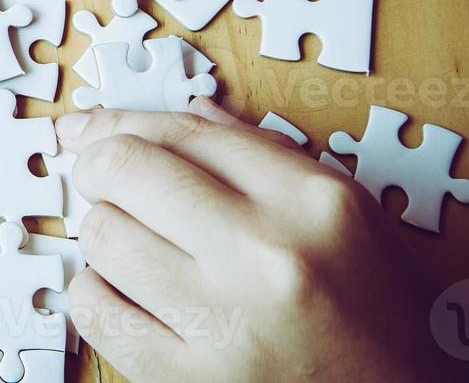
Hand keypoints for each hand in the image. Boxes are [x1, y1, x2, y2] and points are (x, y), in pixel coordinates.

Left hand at [56, 101, 457, 379]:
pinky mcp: (195, 380)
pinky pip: (99, 314)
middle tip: (102, 183)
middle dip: (98, 170)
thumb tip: (185, 112)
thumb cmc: (379, 309)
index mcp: (310, 201)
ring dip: (103, 235)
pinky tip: (124, 292)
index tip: (88, 130)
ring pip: (102, 238)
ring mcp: (227, 322)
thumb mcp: (348, 212)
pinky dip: (95, 295)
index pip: (181, 131)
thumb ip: (264, 154)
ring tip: (131, 245)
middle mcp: (267, 255)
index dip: (119, 123)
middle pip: (124, 172)